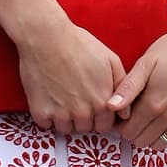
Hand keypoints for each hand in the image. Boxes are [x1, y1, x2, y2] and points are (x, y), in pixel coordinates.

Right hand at [19, 19, 125, 136]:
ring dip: (65, 119)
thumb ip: (122, 87)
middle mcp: (83, 112)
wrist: (47, 37)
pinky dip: (47, 115)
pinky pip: (46, 125)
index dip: (99, 117)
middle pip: (86, 129)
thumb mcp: (111, 60)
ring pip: (66, 129)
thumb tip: (125, 113)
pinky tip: (49, 98)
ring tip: (62, 98)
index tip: (92, 107)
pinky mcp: (41, 111)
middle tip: (76, 99)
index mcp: (102, 102)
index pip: (105, 126)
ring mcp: (61, 114)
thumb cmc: (79, 44)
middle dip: (83, 118)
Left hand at [109, 7, 166, 149]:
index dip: (120, 125)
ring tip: (146, 115)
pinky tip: (163, 112)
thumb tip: (110, 106)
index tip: (120, 113)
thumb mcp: (146, 63)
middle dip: (132, 131)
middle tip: (132, 114)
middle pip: (141, 141)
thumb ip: (128, 88)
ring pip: (158, 143)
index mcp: (154, 103)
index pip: (128, 132)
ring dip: (148, 133)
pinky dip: (164, 130)